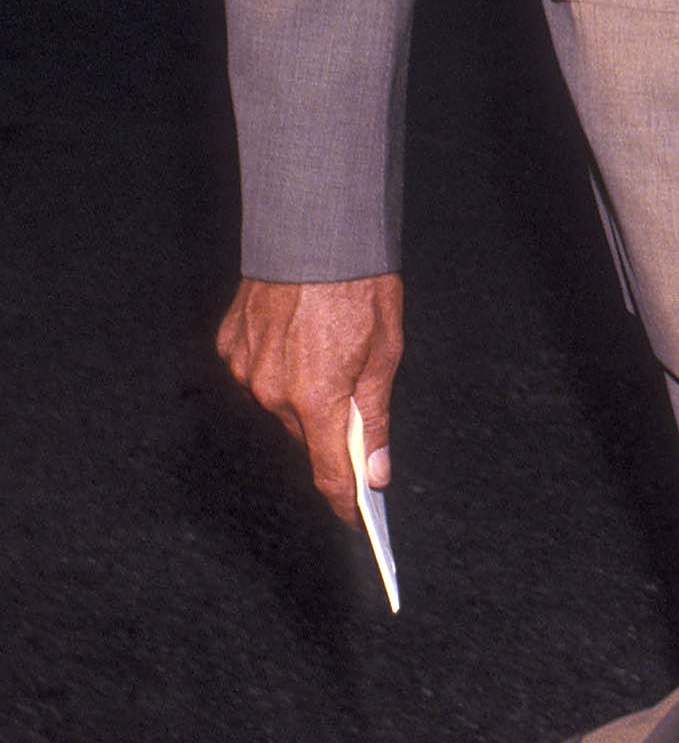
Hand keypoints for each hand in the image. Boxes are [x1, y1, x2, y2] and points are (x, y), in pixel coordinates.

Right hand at [216, 273, 404, 526]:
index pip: (328, 473)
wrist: (314, 227)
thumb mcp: (385, 352)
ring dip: (302, 389)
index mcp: (316, 398)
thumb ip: (375, 417)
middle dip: (330, 422)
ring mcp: (245, 368)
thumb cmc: (359, 285)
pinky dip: (276, 363)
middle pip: (306, 432)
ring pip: (279, 402)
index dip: (344, 500)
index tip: (356, 515)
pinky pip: (256, 370)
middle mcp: (272, 392)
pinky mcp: (229, 344)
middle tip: (352, 383)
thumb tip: (375, 471)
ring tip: (324, 346)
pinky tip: (295, 334)